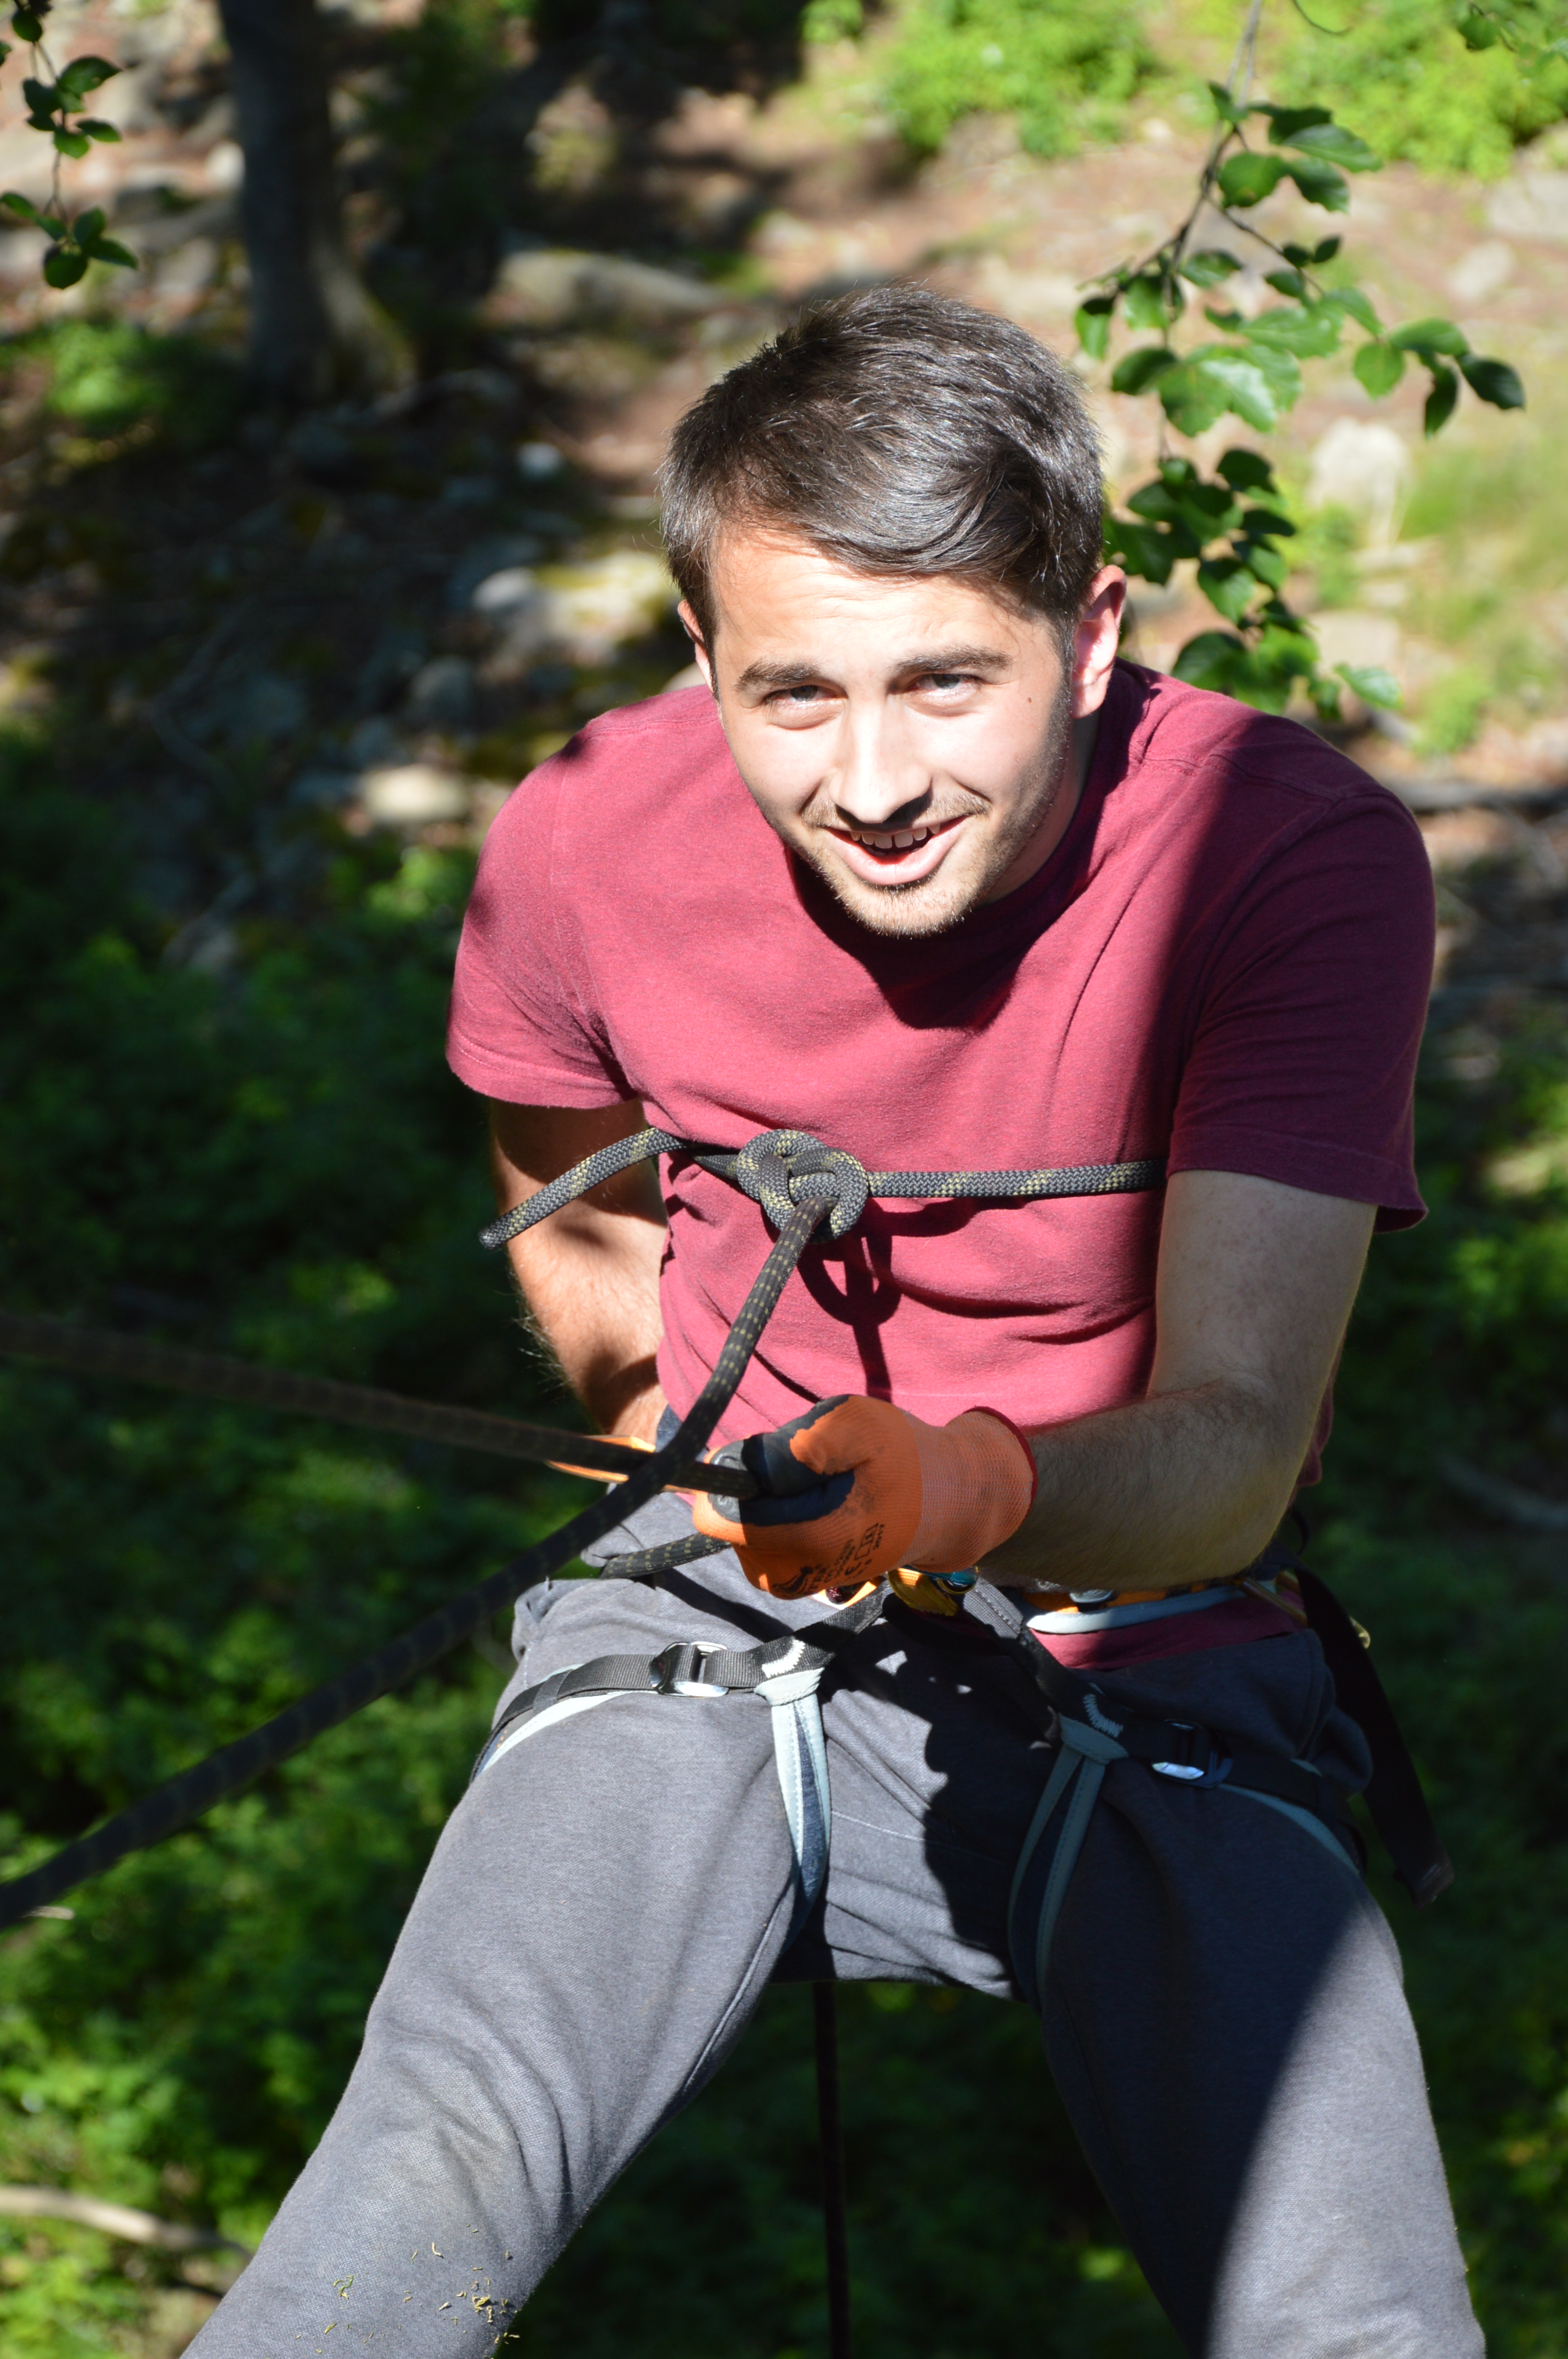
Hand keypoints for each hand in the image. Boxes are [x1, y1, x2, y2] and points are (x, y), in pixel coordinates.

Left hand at [691, 1394, 1035, 1599]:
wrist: (948, 1503)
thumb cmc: (903, 1457)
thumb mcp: (855, 1426)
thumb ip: (795, 1445)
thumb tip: (739, 1466)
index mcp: (807, 1539)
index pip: (719, 1517)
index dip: (730, 1474)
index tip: (764, 1451)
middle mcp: (794, 1573)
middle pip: (727, 1523)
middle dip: (755, 1488)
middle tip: (807, 1466)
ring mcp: (796, 1582)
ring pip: (741, 1534)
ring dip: (766, 1503)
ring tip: (818, 1482)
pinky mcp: (800, 1580)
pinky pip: (760, 1544)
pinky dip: (776, 1518)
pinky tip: (816, 1502)